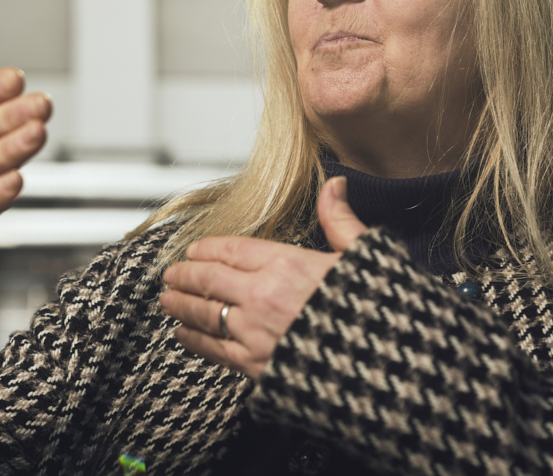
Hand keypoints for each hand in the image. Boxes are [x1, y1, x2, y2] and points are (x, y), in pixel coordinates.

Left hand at [160, 176, 367, 378]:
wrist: (385, 367)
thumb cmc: (380, 311)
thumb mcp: (365, 256)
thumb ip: (339, 221)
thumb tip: (334, 185)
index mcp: (288, 263)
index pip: (232, 250)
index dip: (207, 249)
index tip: (194, 250)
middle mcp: (264, 294)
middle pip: (210, 280)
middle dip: (186, 276)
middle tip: (171, 274)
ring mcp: (256, 331)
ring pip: (205, 313)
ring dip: (181, 305)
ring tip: (167, 300)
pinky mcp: (256, 365)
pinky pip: (214, 348)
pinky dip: (193, 339)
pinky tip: (183, 334)